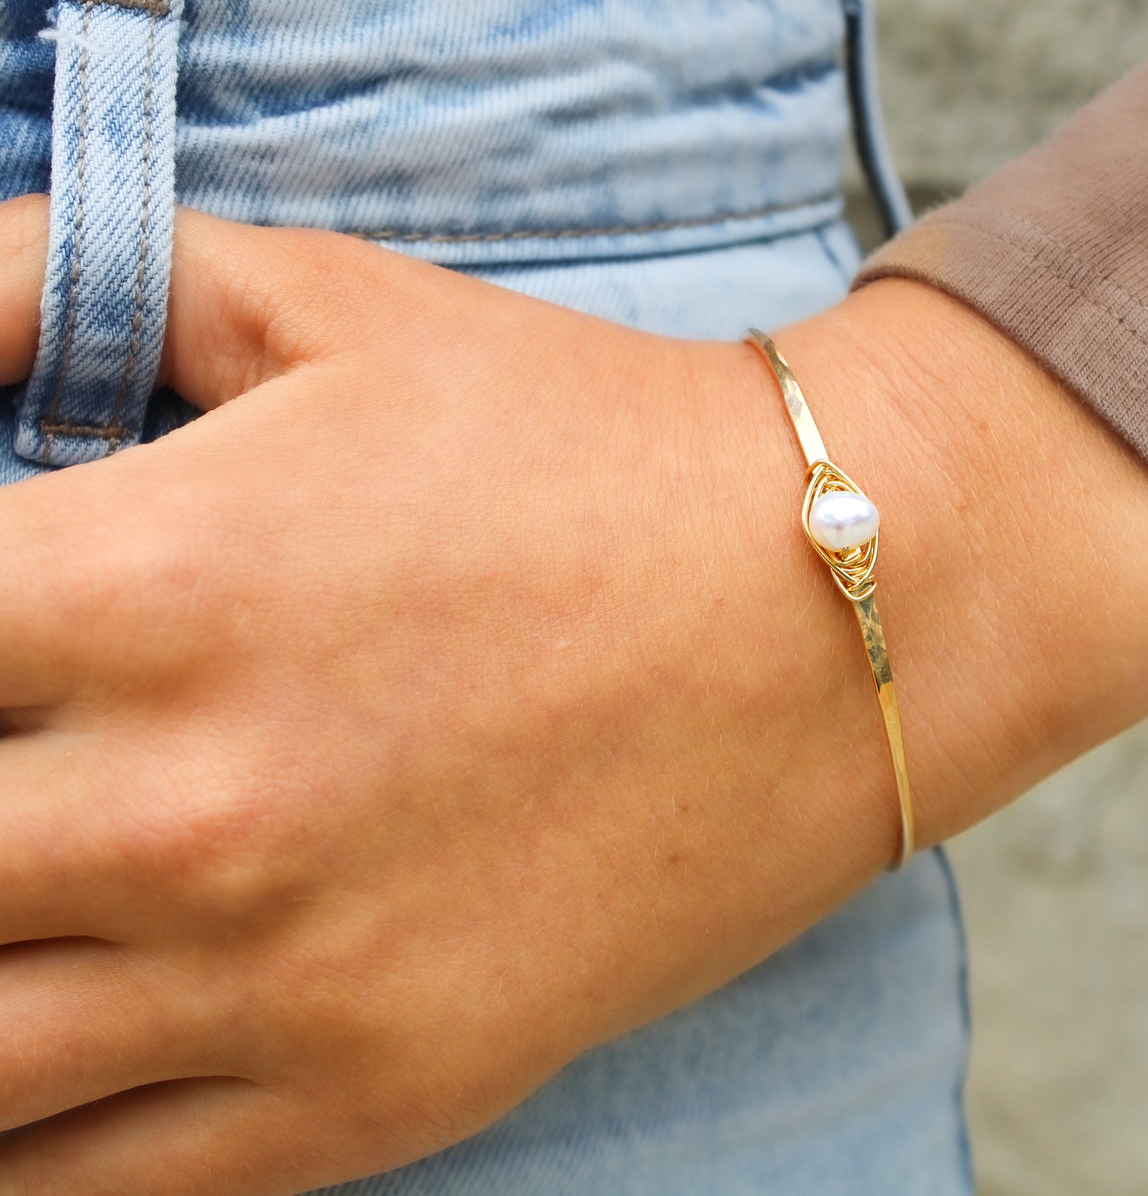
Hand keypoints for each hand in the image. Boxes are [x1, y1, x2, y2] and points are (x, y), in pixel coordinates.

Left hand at [0, 194, 1147, 1192]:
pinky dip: (25, 1126)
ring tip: (28, 898)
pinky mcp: (365, 1099)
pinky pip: (85, 1191)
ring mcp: (275, 985)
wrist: (829, 614)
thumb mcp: (331, 307)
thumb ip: (66, 278)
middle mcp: (191, 811)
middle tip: (7, 760)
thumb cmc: (586, 443)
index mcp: (152, 586)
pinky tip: (50, 1031)